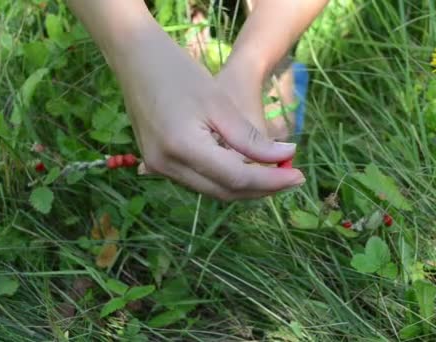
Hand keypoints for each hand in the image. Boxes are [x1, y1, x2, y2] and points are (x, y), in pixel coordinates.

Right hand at [111, 24, 304, 200]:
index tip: (299, 176)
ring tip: (274, 173)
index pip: (237, 179)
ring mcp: (159, 167)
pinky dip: (223, 178)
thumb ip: (251, 139)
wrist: (136, 60)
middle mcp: (167, 166)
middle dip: (261, 189)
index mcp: (182, 149)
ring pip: (212, 190)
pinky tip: (244, 167)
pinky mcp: (157, 163)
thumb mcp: (221, 105)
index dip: (271, 181)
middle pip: (224, 192)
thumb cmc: (180, 73)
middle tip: (291, 177)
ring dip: (244, 185)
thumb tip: (285, 158)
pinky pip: (198, 180)